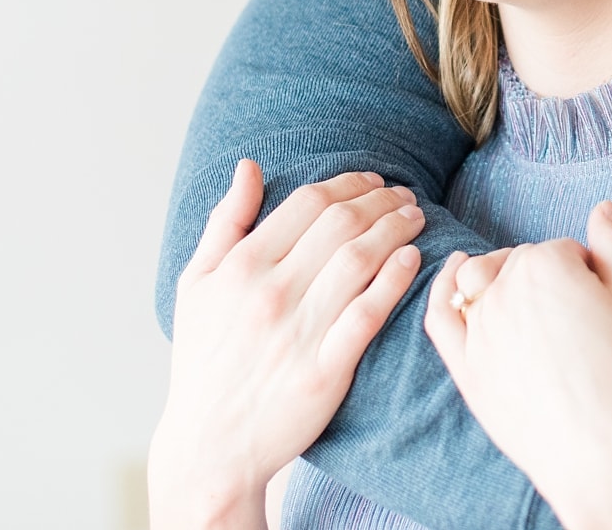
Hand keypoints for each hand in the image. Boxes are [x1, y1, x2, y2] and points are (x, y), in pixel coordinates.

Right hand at [148, 161, 424, 529]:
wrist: (210, 445)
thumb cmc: (204, 359)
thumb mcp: (195, 285)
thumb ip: (225, 222)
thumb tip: (249, 166)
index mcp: (240, 267)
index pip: (307, 203)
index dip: (348, 183)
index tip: (372, 181)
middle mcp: (270, 293)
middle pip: (341, 224)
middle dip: (381, 200)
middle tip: (404, 195)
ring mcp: (299, 332)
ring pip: (361, 260)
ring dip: (396, 229)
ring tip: (416, 218)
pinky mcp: (325, 371)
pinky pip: (369, 314)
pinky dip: (395, 280)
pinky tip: (413, 259)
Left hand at [426, 202, 611, 529]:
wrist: (602, 450)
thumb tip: (602, 207)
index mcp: (546, 263)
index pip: (563, 251)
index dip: (586, 277)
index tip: (601, 309)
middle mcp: (504, 287)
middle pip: (521, 264)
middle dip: (545, 281)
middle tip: (576, 323)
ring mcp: (478, 327)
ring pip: (479, 280)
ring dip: (498, 277)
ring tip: (526, 304)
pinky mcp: (464, 365)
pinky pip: (440, 313)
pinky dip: (440, 287)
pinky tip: (450, 272)